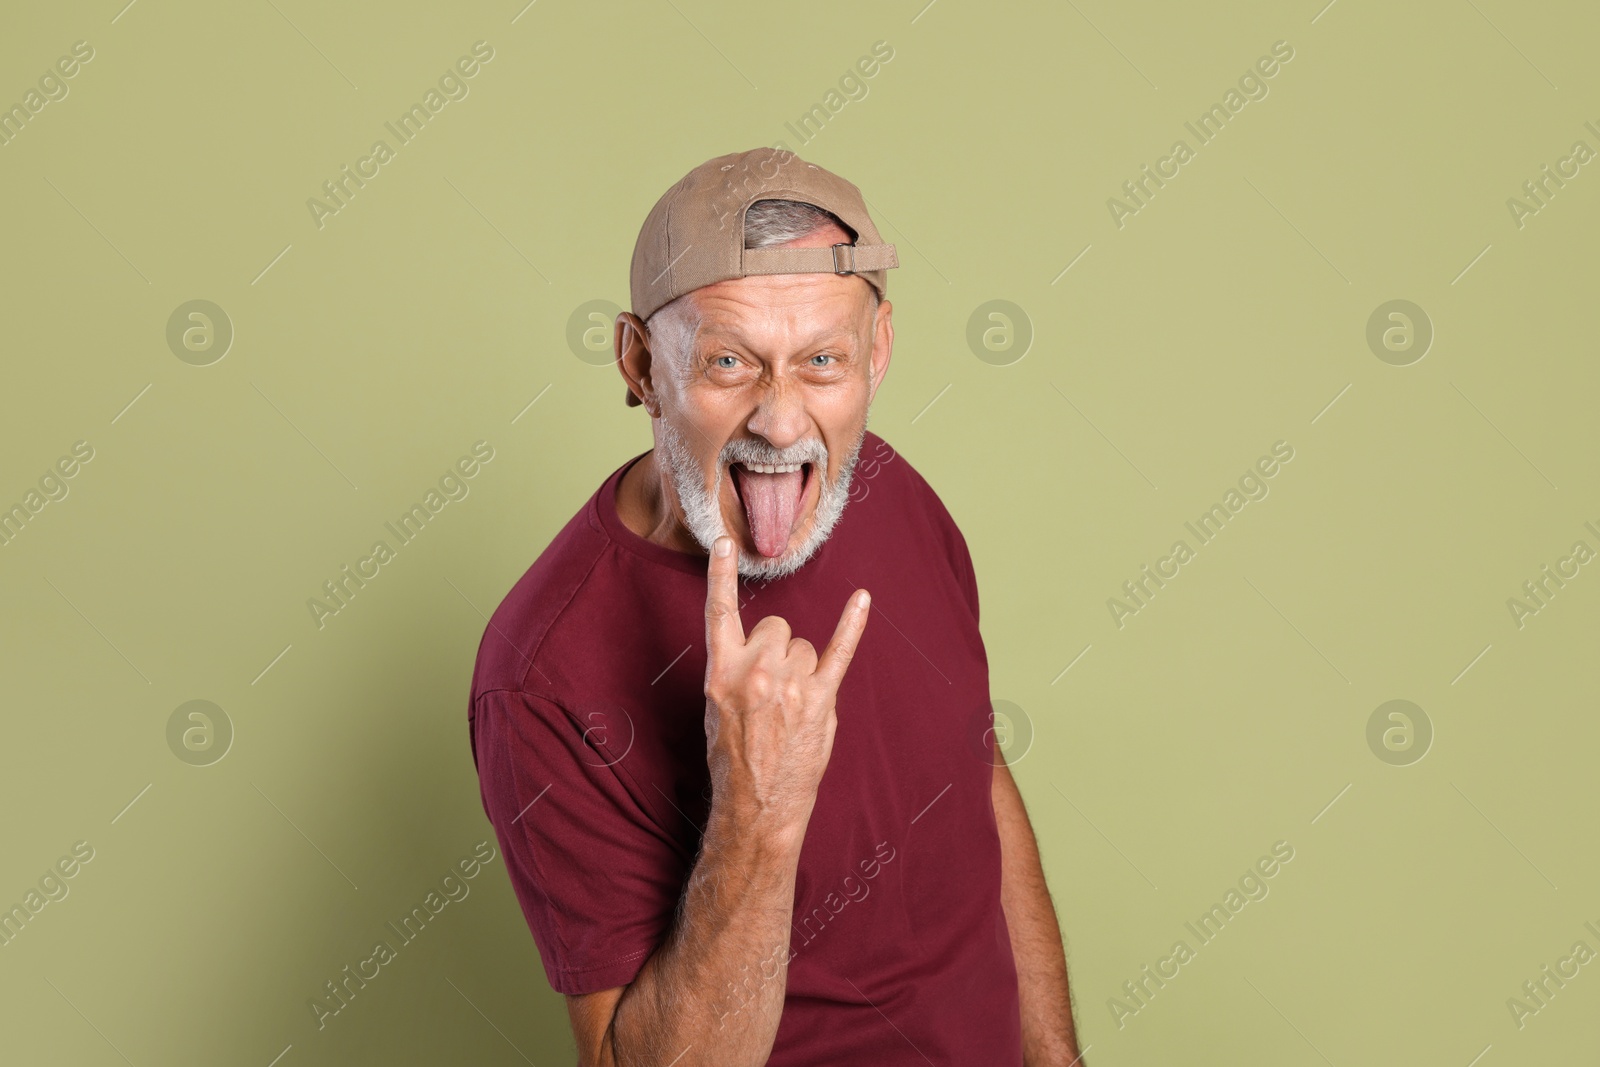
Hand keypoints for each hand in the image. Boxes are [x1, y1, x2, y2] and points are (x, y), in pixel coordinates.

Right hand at [702, 535, 870, 838]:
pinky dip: (852, 625)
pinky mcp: (821, 699)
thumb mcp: (715, 708)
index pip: (720, 612)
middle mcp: (756, 670)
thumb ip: (733, 671)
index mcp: (722, 670)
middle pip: (777, 627)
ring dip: (803, 667)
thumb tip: (760, 650)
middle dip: (778, 650)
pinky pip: (840, 651)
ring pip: (805, 645)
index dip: (721, 575)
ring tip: (792, 707)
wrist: (756, 803)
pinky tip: (862, 599)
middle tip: (773, 689)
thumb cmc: (733, 758)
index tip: (725, 542)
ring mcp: (791, 684)